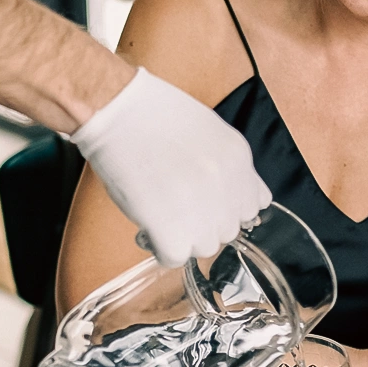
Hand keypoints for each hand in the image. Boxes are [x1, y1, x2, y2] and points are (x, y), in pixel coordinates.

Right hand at [71, 68, 270, 265]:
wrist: (115, 109)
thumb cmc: (151, 115)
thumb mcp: (208, 130)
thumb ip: (227, 165)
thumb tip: (235, 196)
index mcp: (237, 159)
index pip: (252, 206)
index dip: (226, 209)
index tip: (206, 204)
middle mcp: (225, 184)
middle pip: (228, 230)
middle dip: (204, 224)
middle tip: (176, 207)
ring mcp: (200, 207)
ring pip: (204, 247)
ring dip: (182, 237)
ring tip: (160, 216)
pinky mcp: (169, 226)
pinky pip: (175, 257)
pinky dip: (161, 249)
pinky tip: (149, 229)